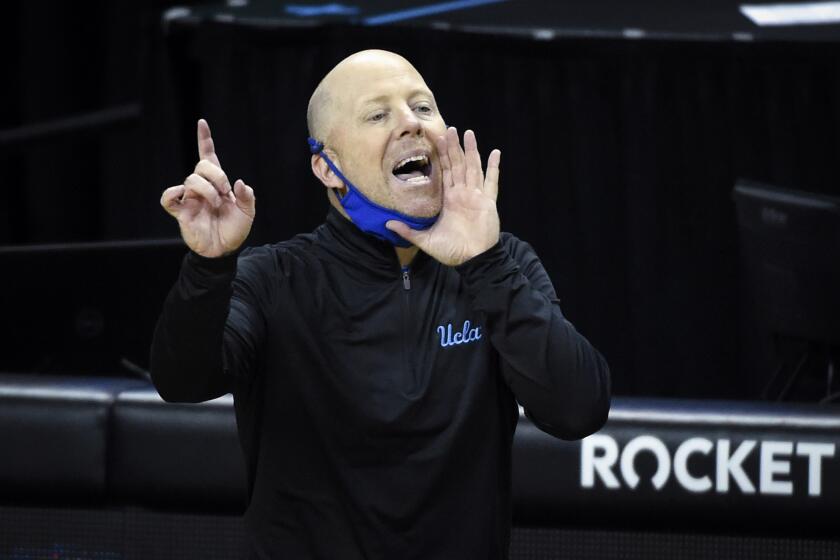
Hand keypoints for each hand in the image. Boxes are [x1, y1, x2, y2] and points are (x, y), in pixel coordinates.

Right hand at [160, 119, 254, 257]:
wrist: (224, 250)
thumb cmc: (234, 229)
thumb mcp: (248, 212)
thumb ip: (248, 196)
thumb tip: (239, 183)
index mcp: (217, 183)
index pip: (208, 156)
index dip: (205, 140)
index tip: (202, 123)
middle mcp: (202, 187)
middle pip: (202, 166)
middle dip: (217, 175)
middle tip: (226, 192)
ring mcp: (190, 198)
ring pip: (190, 180)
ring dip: (207, 191)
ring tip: (216, 205)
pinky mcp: (181, 212)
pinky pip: (168, 198)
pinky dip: (172, 193)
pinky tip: (184, 196)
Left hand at [387, 127, 500, 265]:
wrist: (472, 260)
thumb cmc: (451, 251)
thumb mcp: (425, 240)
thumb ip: (408, 231)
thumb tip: (387, 224)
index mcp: (448, 200)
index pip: (443, 172)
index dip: (440, 156)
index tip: (435, 140)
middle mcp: (461, 194)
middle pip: (457, 165)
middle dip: (453, 147)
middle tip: (449, 129)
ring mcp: (475, 196)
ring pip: (472, 167)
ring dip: (471, 150)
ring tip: (468, 133)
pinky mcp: (488, 201)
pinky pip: (491, 181)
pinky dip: (494, 167)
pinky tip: (496, 153)